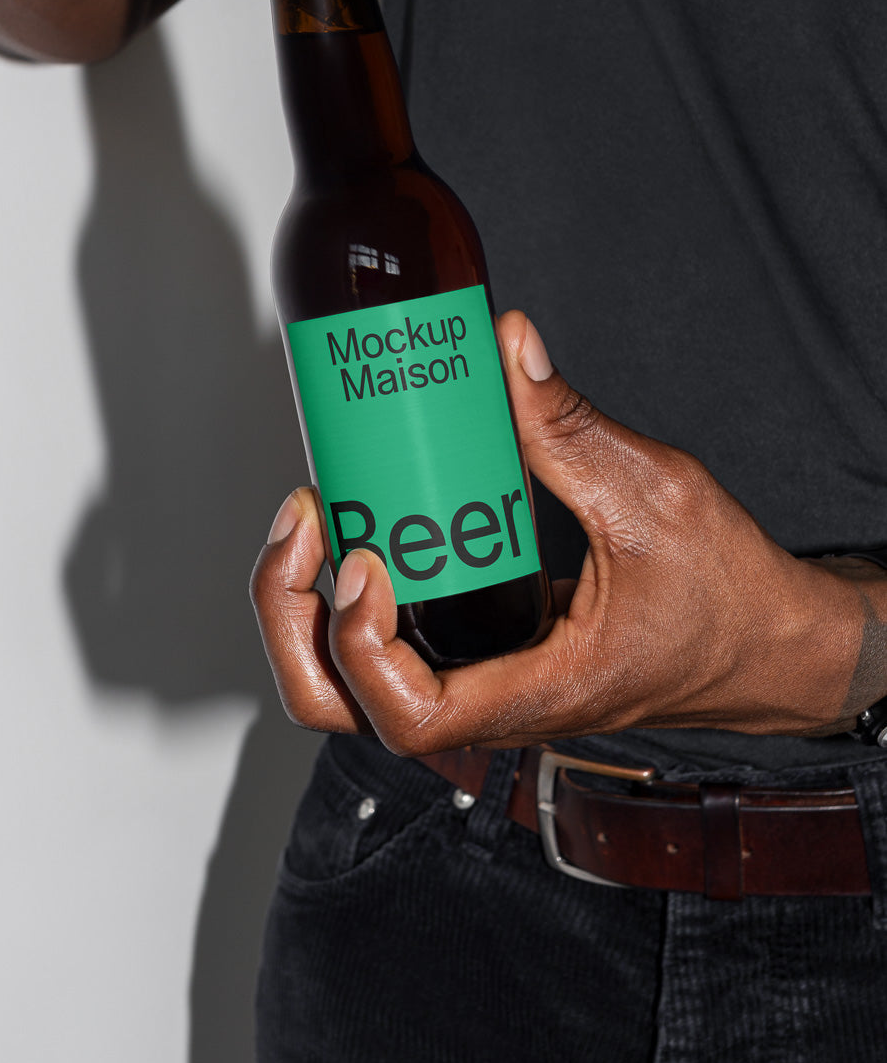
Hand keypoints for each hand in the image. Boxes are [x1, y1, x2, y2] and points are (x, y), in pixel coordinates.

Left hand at [251, 311, 871, 752]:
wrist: (768, 641)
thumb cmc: (728, 597)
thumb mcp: (656, 498)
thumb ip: (573, 426)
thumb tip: (508, 346)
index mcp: (538, 692)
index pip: (409, 717)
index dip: (360, 646)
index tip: (368, 559)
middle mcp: (493, 700)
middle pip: (344, 706)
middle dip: (295, 617)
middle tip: (311, 519)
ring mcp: (480, 679)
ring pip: (352, 681)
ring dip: (309, 603)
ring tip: (318, 512)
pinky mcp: (480, 651)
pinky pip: (386, 643)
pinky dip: (348, 591)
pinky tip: (360, 517)